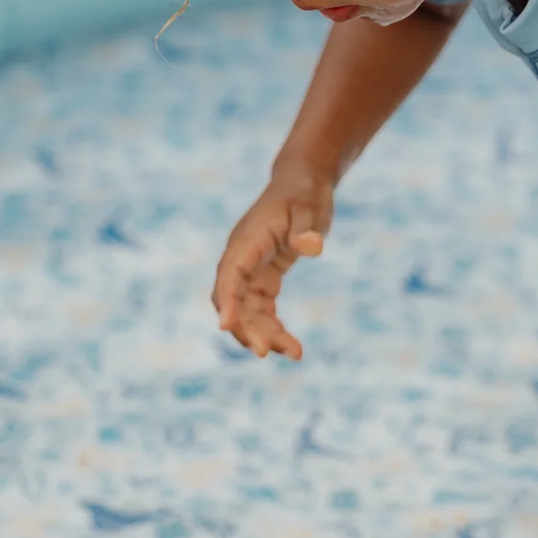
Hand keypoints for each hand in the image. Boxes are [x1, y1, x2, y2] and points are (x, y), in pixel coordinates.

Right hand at [212, 162, 334, 358]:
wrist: (303, 184)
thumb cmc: (306, 194)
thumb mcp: (311, 208)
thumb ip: (307, 228)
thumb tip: (311, 247)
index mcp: (248, 240)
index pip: (230, 273)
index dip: (227, 300)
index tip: (225, 325)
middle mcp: (242, 257)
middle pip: (233, 299)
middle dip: (245, 327)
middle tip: (266, 353)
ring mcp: (249, 270)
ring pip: (246, 311)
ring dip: (263, 334)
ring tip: (294, 353)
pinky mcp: (262, 278)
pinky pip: (260, 310)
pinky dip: (272, 328)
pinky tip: (292, 347)